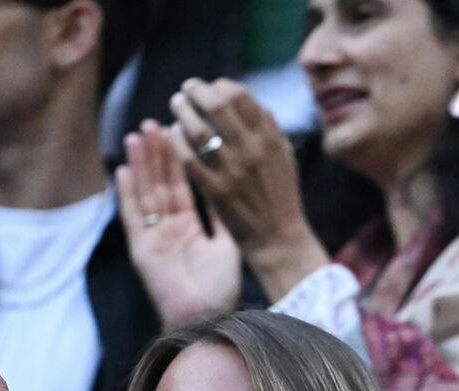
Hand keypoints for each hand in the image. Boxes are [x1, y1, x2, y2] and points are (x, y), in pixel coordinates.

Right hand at [117, 122, 240, 325]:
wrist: (208, 318)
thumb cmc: (220, 289)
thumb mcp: (228, 246)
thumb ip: (222, 219)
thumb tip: (229, 190)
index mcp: (190, 227)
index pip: (182, 186)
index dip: (178, 161)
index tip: (178, 132)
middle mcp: (169, 229)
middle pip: (160, 184)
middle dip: (156, 155)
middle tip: (153, 123)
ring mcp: (153, 238)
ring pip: (145, 194)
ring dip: (140, 166)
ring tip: (136, 136)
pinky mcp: (142, 249)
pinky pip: (133, 217)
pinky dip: (127, 194)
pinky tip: (123, 170)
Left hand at [167, 79, 328, 299]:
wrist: (279, 237)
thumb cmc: (281, 196)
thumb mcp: (284, 157)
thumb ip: (269, 128)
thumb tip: (249, 100)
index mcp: (269, 138)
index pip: (240, 95)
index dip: (220, 85)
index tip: (211, 89)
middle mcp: (251, 150)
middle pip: (218, 103)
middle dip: (197, 90)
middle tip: (187, 89)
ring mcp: (233, 170)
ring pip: (198, 127)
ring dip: (182, 110)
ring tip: (176, 105)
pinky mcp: (216, 190)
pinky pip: (189, 157)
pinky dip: (177, 140)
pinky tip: (173, 135)